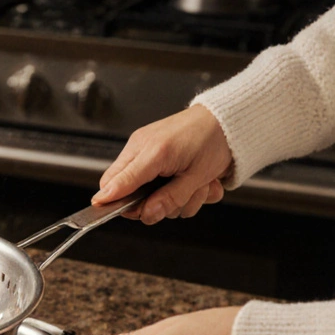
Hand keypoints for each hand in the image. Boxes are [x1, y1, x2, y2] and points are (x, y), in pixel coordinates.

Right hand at [92, 105, 232, 224]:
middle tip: (179, 201)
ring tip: (197, 187)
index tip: (106, 212)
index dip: (112, 201)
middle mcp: (142, 149)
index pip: (115, 183)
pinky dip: (180, 190)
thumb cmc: (214, 140)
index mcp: (150, 152)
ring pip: (146, 193)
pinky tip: (198, 182)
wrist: (228, 121)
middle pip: (126, 191)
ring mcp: (147, 152)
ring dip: (175, 199)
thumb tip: (147, 214)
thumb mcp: (197, 176)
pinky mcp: (155, 155)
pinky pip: (157, 184)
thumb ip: (170, 198)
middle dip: (155, 203)